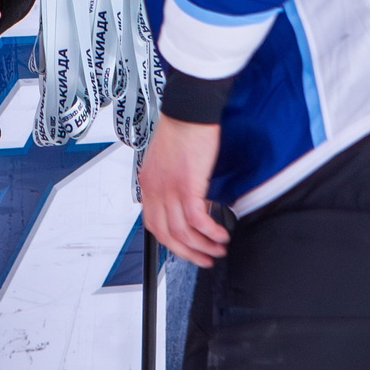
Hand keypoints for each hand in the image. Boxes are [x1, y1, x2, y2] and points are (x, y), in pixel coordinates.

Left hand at [140, 114, 228, 266]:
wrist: (189, 110)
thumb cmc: (182, 128)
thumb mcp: (167, 160)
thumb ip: (170, 182)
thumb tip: (187, 201)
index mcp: (148, 184)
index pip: (153, 225)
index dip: (171, 242)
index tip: (186, 248)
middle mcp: (155, 190)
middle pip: (167, 235)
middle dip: (188, 252)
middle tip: (204, 259)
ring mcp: (169, 189)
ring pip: (183, 232)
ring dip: (203, 245)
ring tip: (219, 248)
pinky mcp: (187, 186)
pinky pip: (198, 220)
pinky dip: (211, 232)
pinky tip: (222, 233)